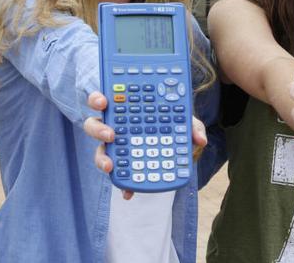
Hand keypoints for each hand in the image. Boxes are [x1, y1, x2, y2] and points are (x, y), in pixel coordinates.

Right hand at [83, 91, 206, 199]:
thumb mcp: (183, 122)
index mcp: (123, 110)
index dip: (98, 99)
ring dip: (102, 158)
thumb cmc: (171, 125)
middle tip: (111, 134)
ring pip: (99, 151)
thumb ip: (192, 126)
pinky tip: (128, 193)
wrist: (174, 148)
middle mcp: (114, 128)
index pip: (104, 101)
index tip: (103, 102)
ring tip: (110, 165)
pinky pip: (117, 176)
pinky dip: (122, 185)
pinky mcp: (122, 168)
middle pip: (93, 126)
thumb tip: (200, 139)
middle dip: (98, 129)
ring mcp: (115, 149)